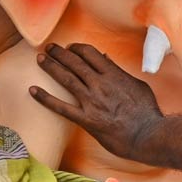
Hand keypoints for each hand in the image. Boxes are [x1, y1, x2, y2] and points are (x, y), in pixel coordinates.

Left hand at [30, 43, 161, 157]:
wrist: (149, 134)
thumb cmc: (147, 111)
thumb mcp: (138, 85)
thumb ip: (120, 72)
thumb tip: (106, 59)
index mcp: (114, 74)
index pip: (90, 53)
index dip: (77, 47)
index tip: (69, 47)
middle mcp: (101, 84)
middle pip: (75, 62)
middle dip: (59, 53)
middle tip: (49, 47)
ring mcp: (92, 102)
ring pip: (66, 79)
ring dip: (51, 67)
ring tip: (40, 59)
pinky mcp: (87, 120)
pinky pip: (61, 107)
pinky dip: (45, 98)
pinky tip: (32, 90)